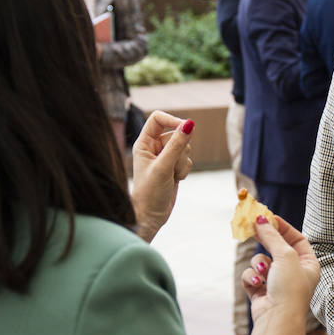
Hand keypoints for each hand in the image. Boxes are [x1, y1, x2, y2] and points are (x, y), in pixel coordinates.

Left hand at [130, 111, 193, 241]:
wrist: (150, 216)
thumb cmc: (149, 193)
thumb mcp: (163, 167)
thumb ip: (177, 145)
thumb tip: (190, 124)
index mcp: (144, 143)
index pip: (158, 118)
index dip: (172, 120)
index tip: (185, 128)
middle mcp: (153, 147)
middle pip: (176, 133)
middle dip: (180, 150)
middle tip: (171, 166)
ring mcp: (164, 156)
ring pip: (185, 147)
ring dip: (182, 162)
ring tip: (171, 175)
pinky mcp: (173, 166)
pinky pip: (188, 159)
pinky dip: (185, 170)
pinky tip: (176, 180)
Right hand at [242, 214, 319, 323]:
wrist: (278, 319)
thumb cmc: (289, 287)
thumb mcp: (285, 255)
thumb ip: (272, 236)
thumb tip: (260, 219)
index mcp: (308, 265)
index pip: (297, 239)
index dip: (283, 228)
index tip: (269, 217)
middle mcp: (294, 273)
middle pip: (277, 248)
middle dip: (265, 241)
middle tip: (253, 227)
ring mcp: (277, 283)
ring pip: (261, 261)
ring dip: (258, 264)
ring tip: (263, 272)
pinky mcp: (261, 292)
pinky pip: (252, 275)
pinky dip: (252, 277)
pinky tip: (256, 285)